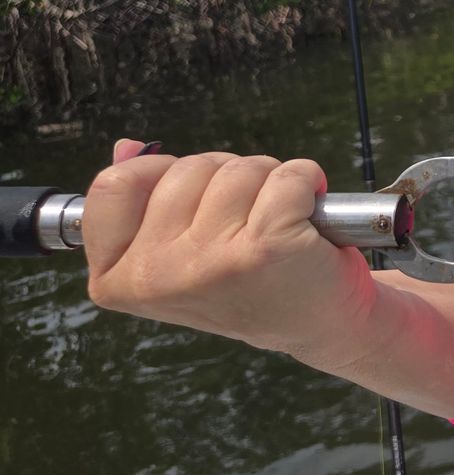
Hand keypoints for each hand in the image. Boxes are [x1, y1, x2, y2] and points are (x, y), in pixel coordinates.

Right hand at [84, 139, 377, 362]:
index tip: (194, 200)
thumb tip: (126, 146)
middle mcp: (154, 275)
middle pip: (186, 167)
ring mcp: (208, 263)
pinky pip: (288, 176)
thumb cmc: (250, 283)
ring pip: (238, 169)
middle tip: (248, 220)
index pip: (114, 185)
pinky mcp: (265, 249)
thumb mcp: (180, 253)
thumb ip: (146, 202)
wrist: (319, 328)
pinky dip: (307, 182)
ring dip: (269, 181)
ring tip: (278, 223)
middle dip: (227, 176)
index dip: (161, 172)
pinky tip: (308, 216)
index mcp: (118, 278)